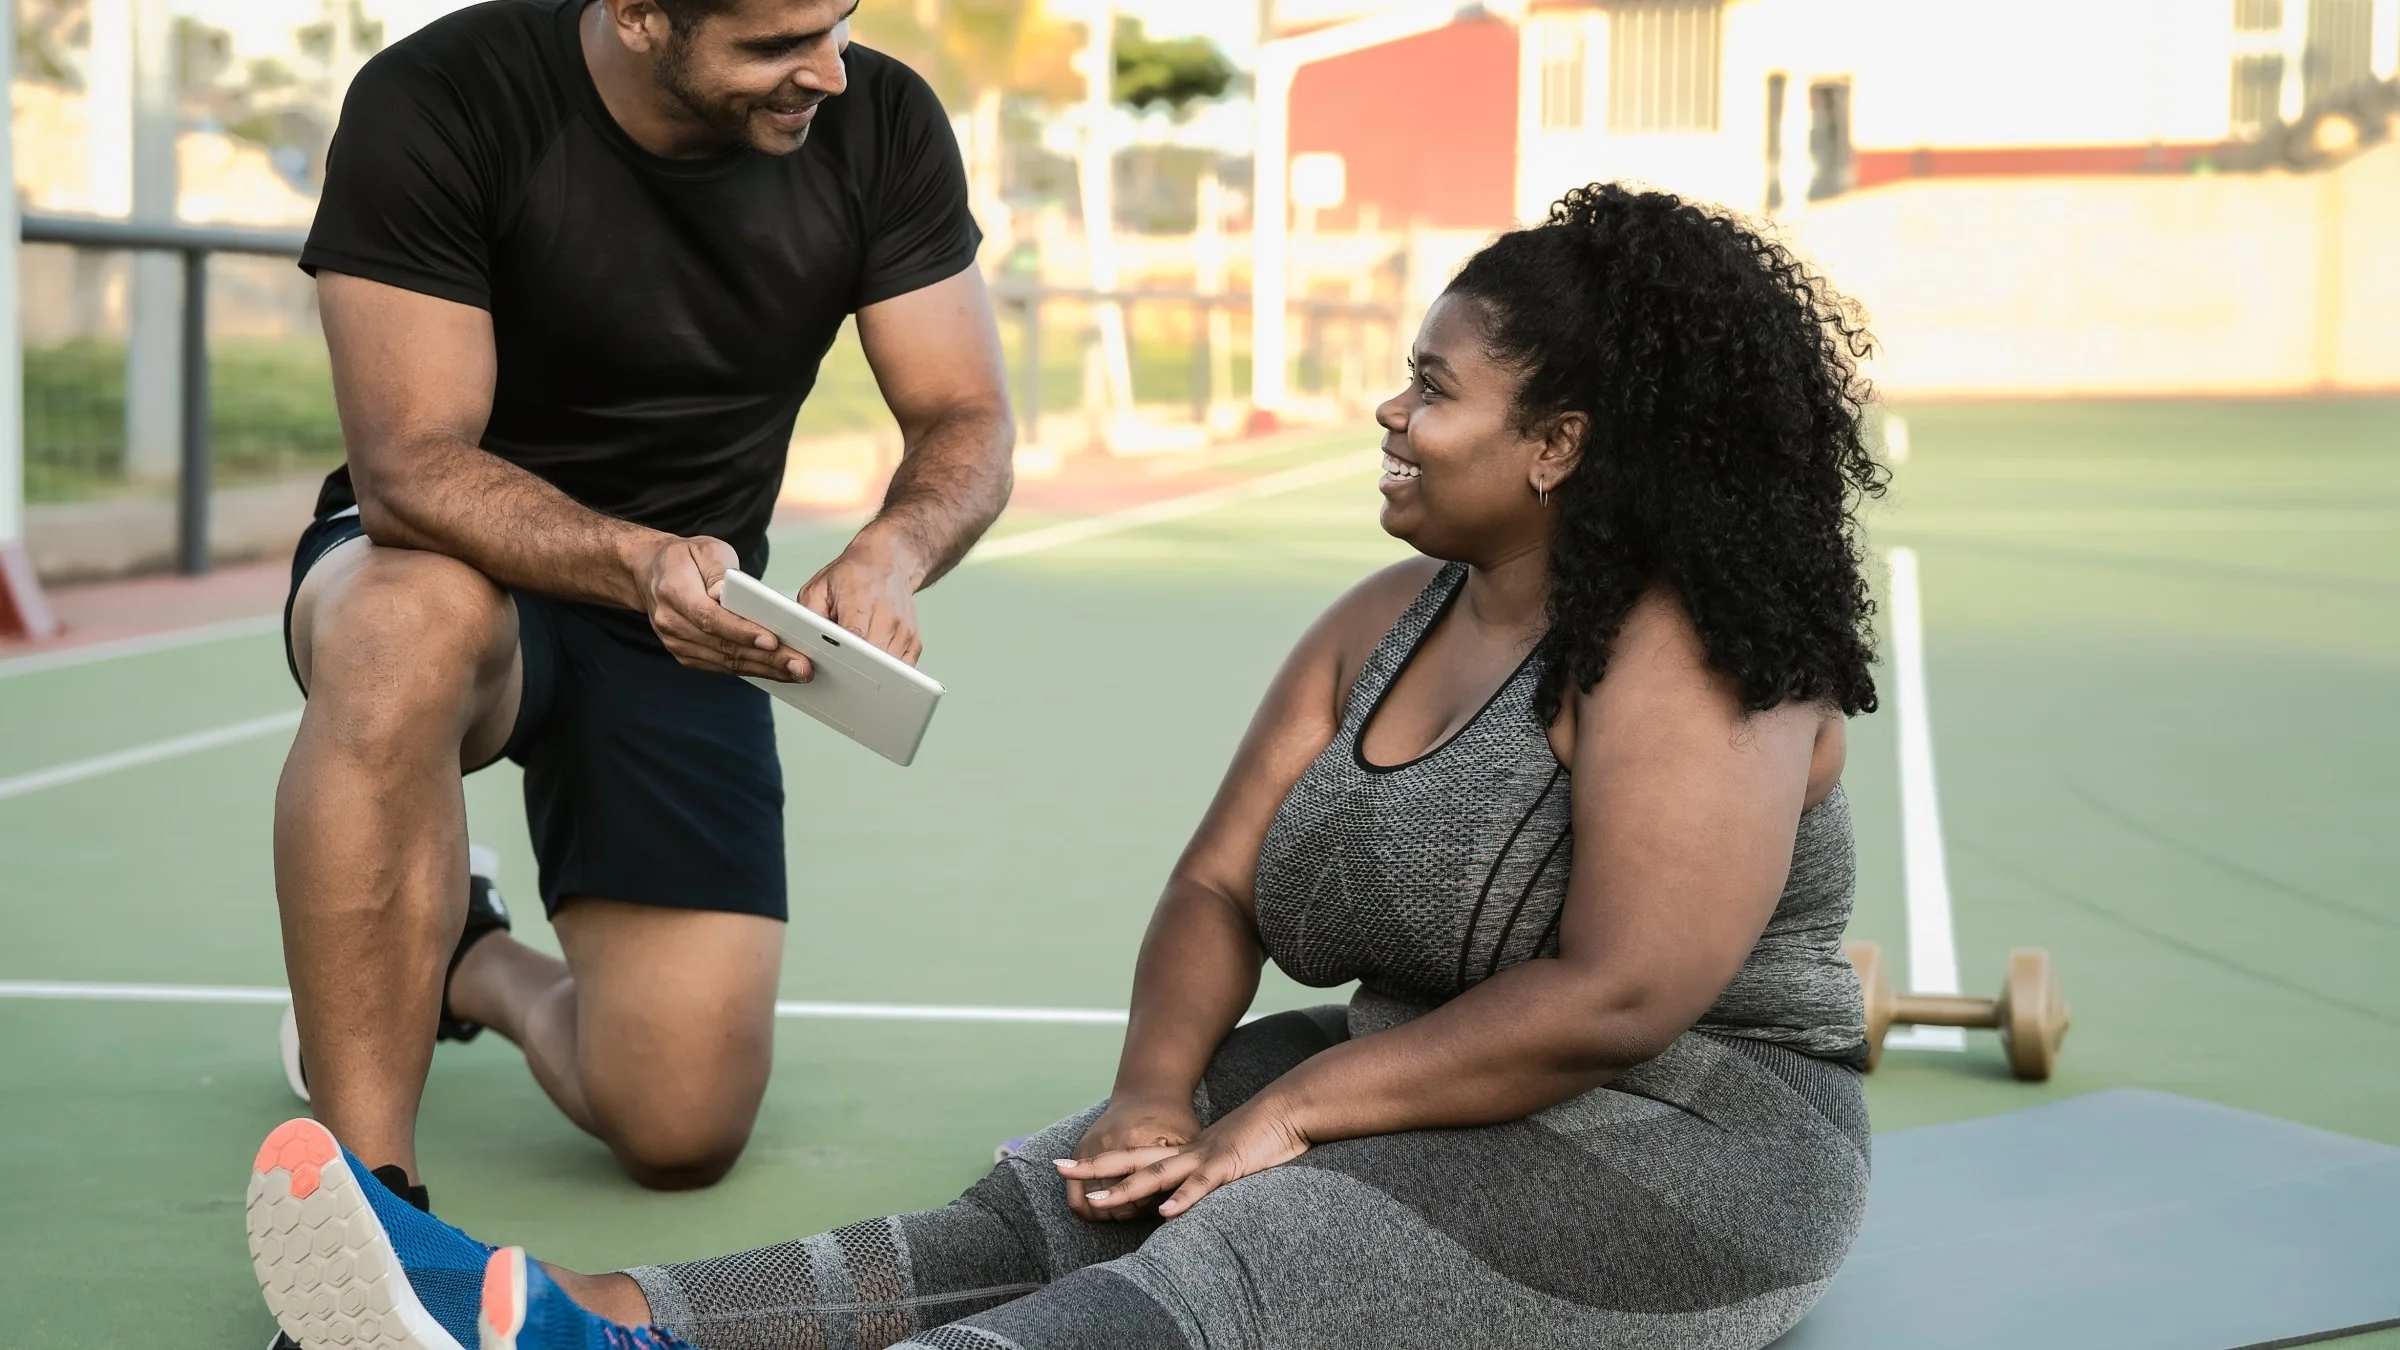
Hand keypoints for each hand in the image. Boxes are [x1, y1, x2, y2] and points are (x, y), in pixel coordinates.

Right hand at [637, 535, 813, 682]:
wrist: (653, 574)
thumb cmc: (686, 558)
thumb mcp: (705, 549)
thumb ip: (718, 569)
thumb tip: (729, 592)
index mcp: (674, 592)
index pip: (710, 617)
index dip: (742, 631)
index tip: (773, 640)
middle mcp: (671, 623)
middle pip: (723, 645)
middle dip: (766, 658)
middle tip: (801, 664)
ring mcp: (677, 643)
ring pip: (726, 661)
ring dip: (765, 669)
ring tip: (798, 672)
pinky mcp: (687, 656)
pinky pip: (723, 666)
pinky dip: (753, 670)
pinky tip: (779, 671)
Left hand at [797, 528, 927, 663]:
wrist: (887, 562)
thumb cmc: (851, 576)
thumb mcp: (818, 588)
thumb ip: (808, 616)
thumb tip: (803, 644)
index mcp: (861, 601)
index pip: (855, 637)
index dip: (845, 657)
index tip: (834, 668)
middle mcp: (888, 616)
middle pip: (873, 659)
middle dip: (856, 671)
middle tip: (840, 674)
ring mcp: (904, 630)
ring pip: (887, 668)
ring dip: (871, 672)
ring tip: (856, 666)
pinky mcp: (914, 640)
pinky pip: (901, 667)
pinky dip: (886, 671)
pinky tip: (873, 664)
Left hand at [1057, 1099, 1309, 1220]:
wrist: (1286, 1110)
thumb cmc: (1259, 1136)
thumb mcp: (1225, 1159)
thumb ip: (1203, 1176)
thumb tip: (1183, 1196)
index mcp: (1183, 1151)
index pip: (1134, 1156)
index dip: (1102, 1161)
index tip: (1070, 1165)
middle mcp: (1185, 1153)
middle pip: (1131, 1161)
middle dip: (1094, 1167)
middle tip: (1059, 1168)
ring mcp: (1203, 1158)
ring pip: (1156, 1175)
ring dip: (1125, 1189)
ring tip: (1096, 1200)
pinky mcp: (1226, 1166)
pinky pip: (1200, 1185)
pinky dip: (1181, 1199)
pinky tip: (1163, 1213)